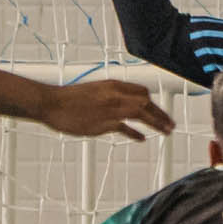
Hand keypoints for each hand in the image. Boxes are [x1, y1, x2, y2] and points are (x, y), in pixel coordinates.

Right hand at [40, 78, 173, 142]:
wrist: (52, 103)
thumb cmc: (70, 98)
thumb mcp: (94, 90)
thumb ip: (110, 95)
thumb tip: (121, 103)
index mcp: (113, 84)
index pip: (142, 91)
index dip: (152, 102)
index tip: (157, 110)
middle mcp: (116, 95)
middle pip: (147, 103)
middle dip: (161, 114)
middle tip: (170, 124)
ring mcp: (111, 109)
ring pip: (142, 114)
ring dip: (157, 123)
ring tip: (166, 131)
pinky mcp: (104, 123)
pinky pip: (126, 129)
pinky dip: (136, 134)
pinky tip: (141, 139)